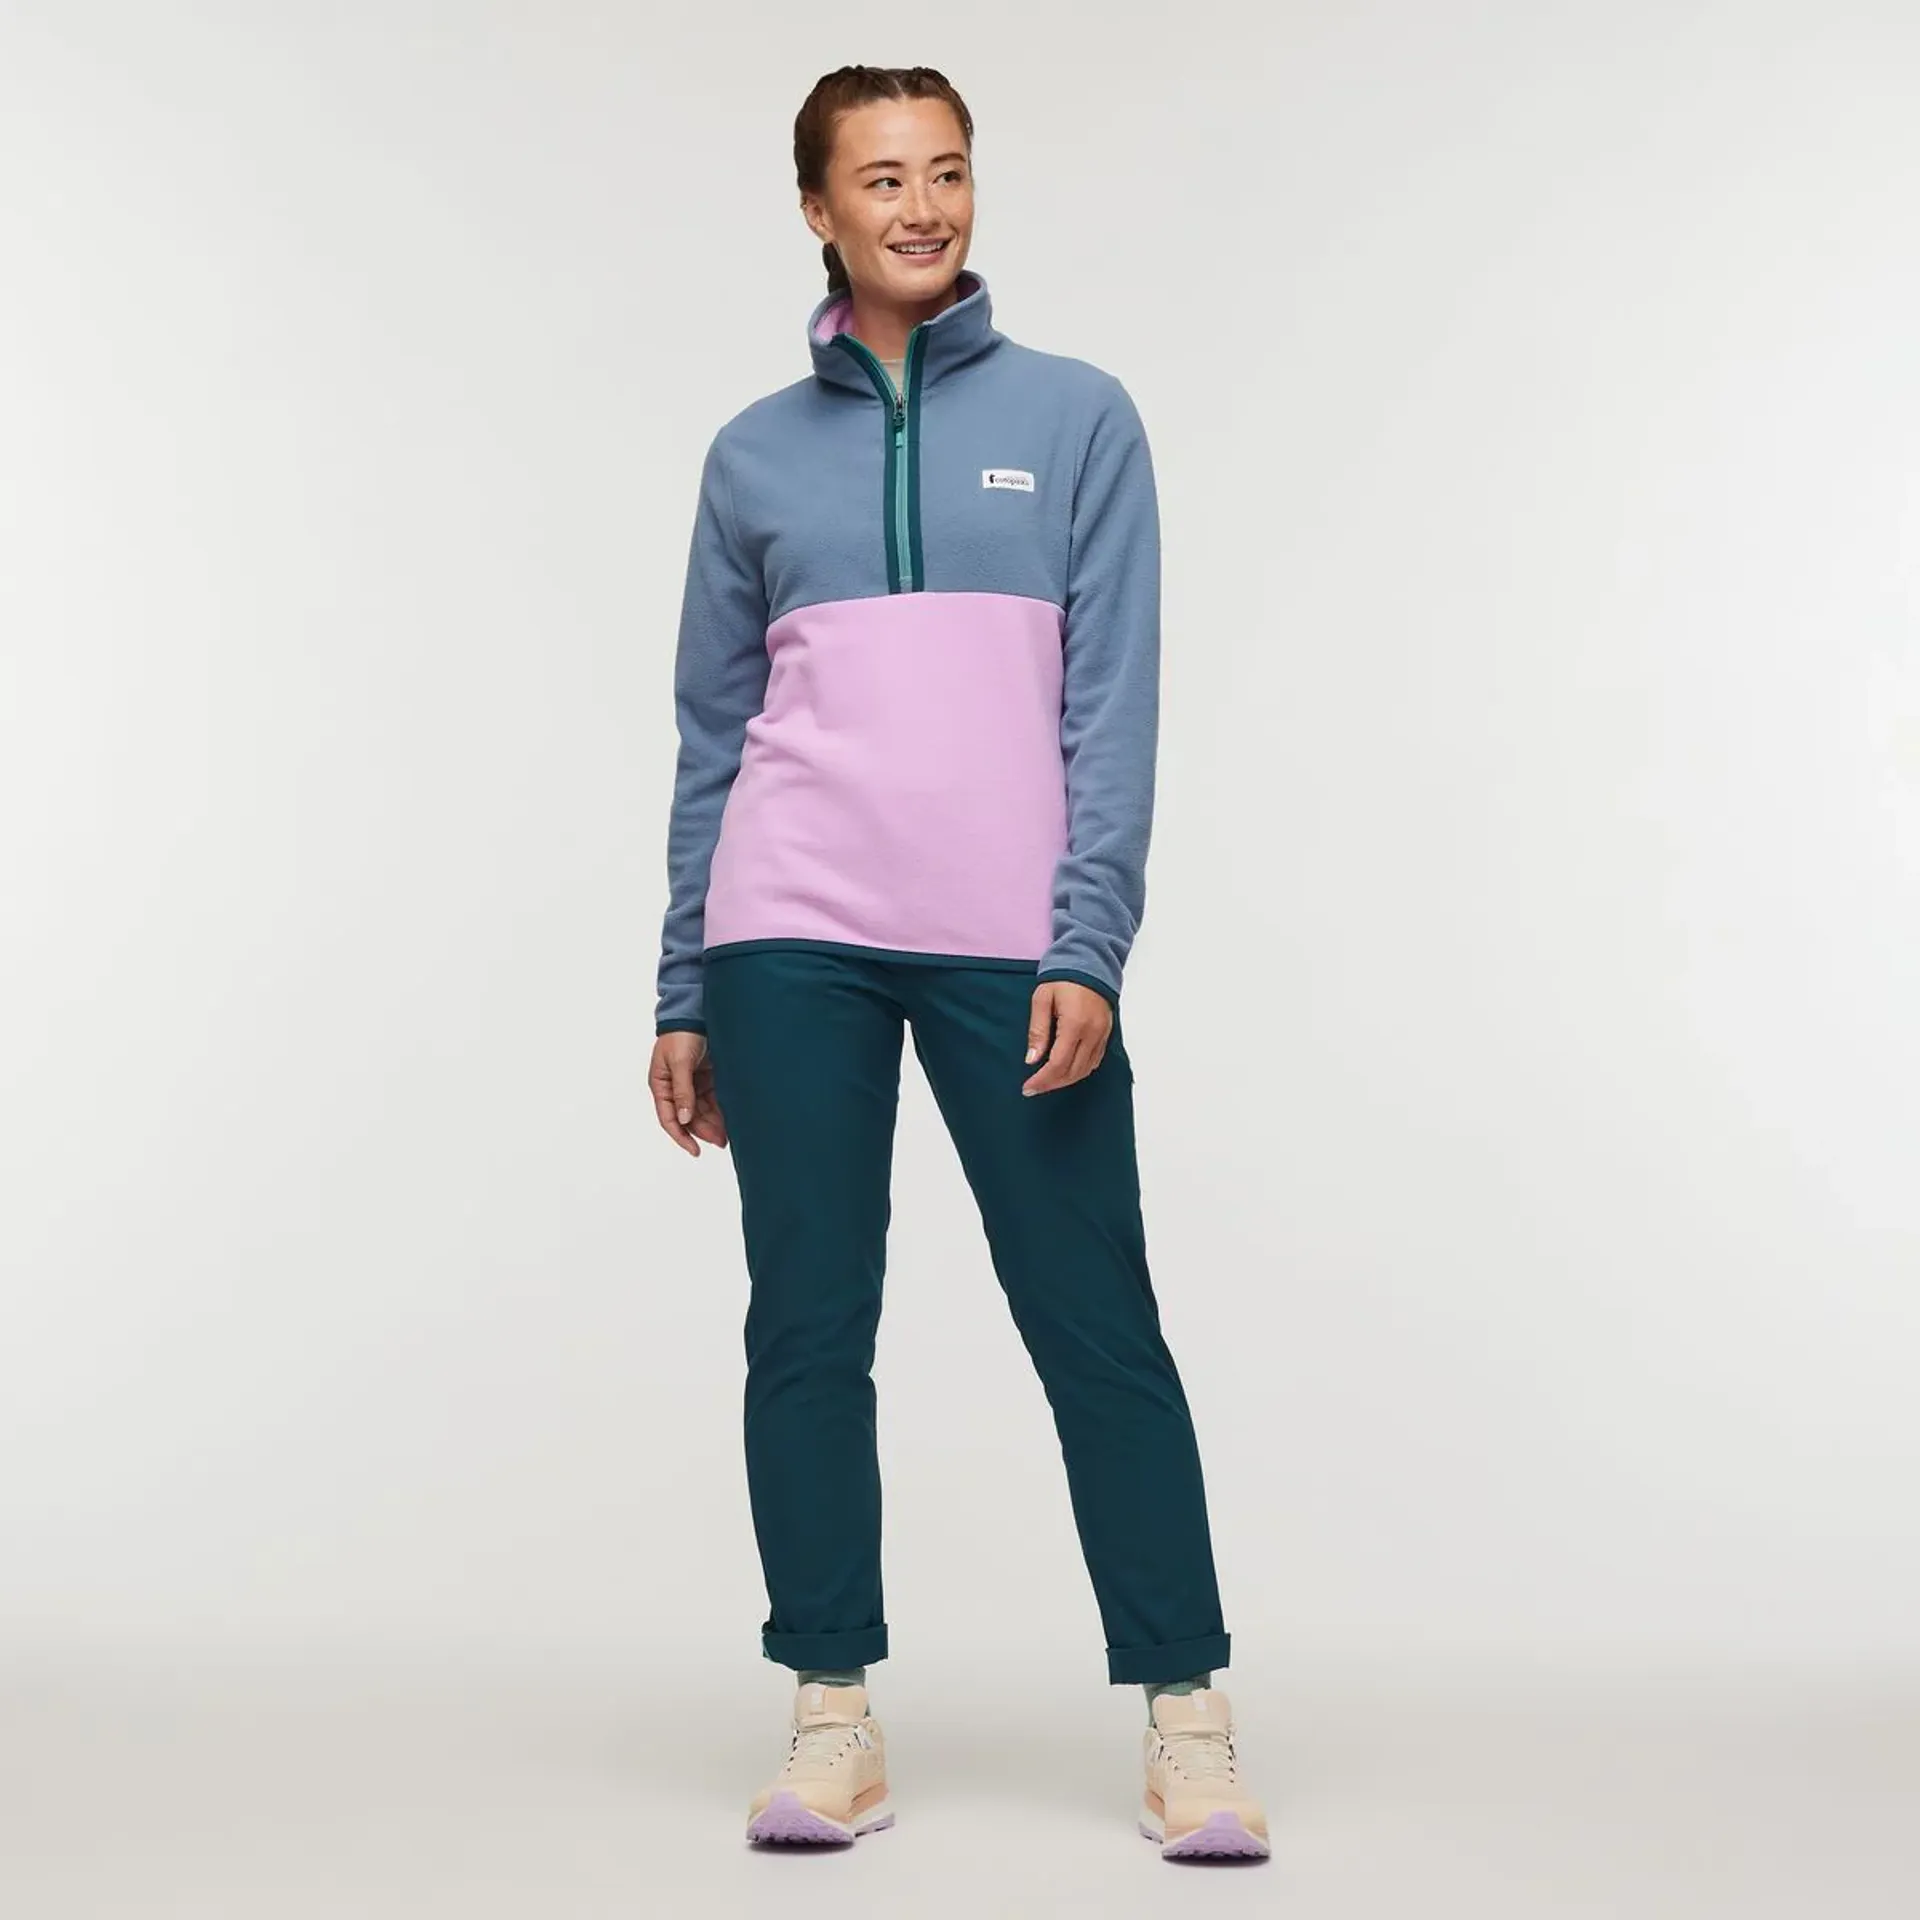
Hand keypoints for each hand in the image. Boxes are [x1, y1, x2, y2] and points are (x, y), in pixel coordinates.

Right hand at [650, 1030, 728, 1154]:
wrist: (696, 1011)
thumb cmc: (681, 1035)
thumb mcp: (680, 1064)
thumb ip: (683, 1092)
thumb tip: (684, 1118)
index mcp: (662, 1085)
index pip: (669, 1118)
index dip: (681, 1137)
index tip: (695, 1150)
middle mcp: (676, 1087)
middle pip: (689, 1117)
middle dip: (704, 1131)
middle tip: (721, 1142)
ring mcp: (692, 1083)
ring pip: (702, 1111)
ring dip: (714, 1123)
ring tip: (729, 1135)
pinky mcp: (707, 1077)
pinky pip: (713, 1099)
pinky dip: (721, 1110)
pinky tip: (731, 1119)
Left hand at [1022, 981, 1112, 1095]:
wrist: (1090, 964)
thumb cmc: (1062, 980)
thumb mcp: (1042, 999)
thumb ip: (1037, 1030)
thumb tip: (1032, 1060)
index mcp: (1074, 1024)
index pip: (1058, 1064)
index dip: (1043, 1080)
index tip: (1028, 1087)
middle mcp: (1092, 1034)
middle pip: (1073, 1072)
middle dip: (1052, 1084)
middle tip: (1034, 1088)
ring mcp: (1102, 1035)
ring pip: (1085, 1070)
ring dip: (1065, 1080)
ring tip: (1047, 1082)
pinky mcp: (1106, 1035)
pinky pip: (1095, 1061)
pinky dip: (1079, 1071)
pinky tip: (1065, 1071)